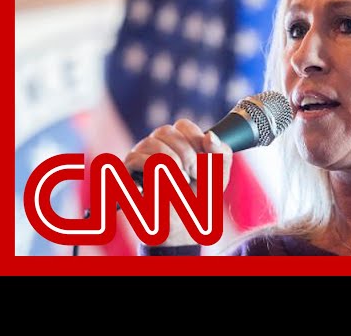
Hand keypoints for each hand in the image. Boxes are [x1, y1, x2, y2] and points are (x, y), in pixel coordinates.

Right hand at [124, 119, 232, 245]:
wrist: (184, 225)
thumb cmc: (200, 196)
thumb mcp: (219, 174)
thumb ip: (222, 153)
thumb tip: (210, 136)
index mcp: (177, 140)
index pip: (183, 125)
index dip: (196, 141)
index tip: (204, 162)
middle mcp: (156, 145)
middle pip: (166, 131)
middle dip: (186, 153)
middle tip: (194, 174)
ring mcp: (139, 157)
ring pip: (151, 144)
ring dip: (171, 162)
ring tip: (182, 181)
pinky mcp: (128, 173)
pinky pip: (135, 160)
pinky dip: (153, 171)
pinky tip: (164, 184)